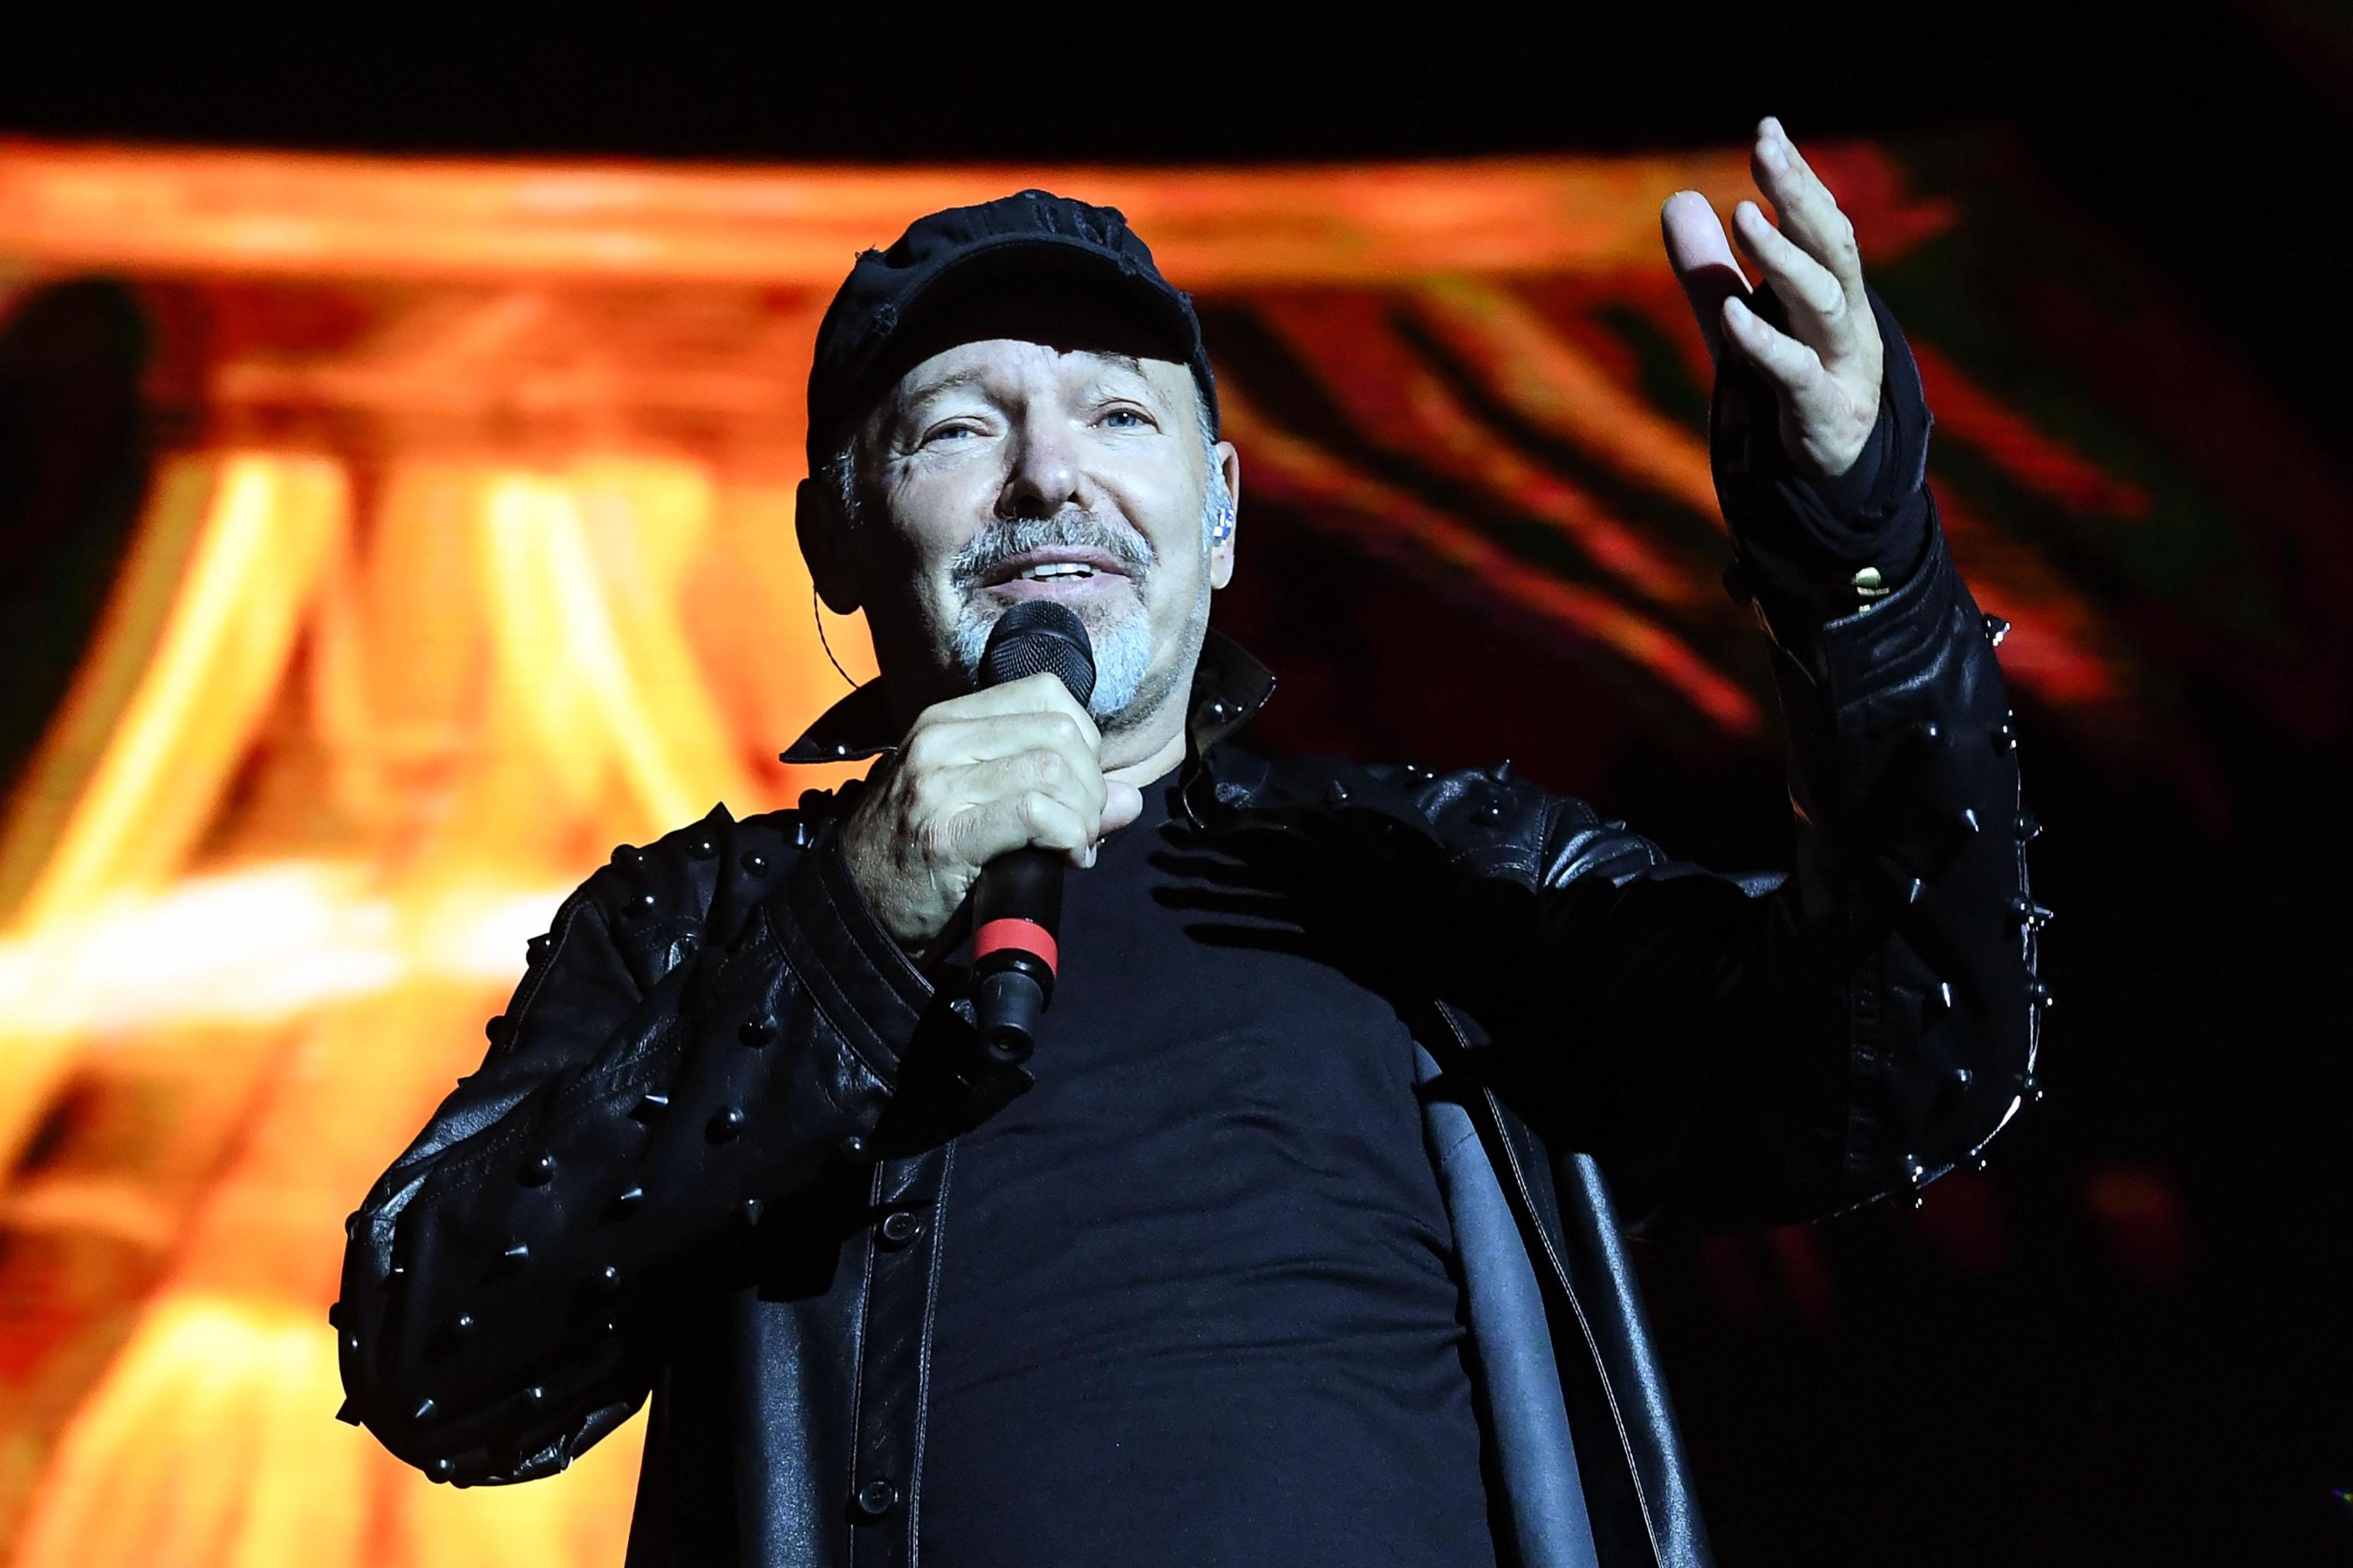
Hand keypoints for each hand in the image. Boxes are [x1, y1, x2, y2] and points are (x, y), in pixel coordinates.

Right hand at [839, 673, 1144, 952]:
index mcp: (949, 720)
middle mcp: (941, 739)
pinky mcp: (947, 832)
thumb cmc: (921, 859)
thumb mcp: (980, 805)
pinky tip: (1067, 859)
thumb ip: (1054, 793)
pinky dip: (1068, 836)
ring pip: (1054, 769)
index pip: (1047, 693)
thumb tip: (1130, 797)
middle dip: (1092, 784)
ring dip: (1083, 815)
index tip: (1079, 787)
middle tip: (1081, 827)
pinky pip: (1035, 813)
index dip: (1084, 740)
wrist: (855, 914)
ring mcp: (939, 783)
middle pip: (1061, 731)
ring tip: (1073, 847)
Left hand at [1661, 115, 1885, 480]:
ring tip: (1745, 216)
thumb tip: (1679, 198)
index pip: (1822, 222)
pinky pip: (1797, 372)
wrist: (1832, 478)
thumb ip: (1711, 268)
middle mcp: (1847, 320)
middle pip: (1833, 246)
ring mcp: (1842, 366)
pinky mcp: (1824, 414)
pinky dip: (1766, 343)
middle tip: (1765, 150)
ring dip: (1785, 257)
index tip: (1768, 129)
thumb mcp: (1742, 322)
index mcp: (1834, 293)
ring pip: (1824, 301)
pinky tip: (1733, 316)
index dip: (1798, 176)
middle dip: (1800, 196)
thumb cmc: (1789, 392)